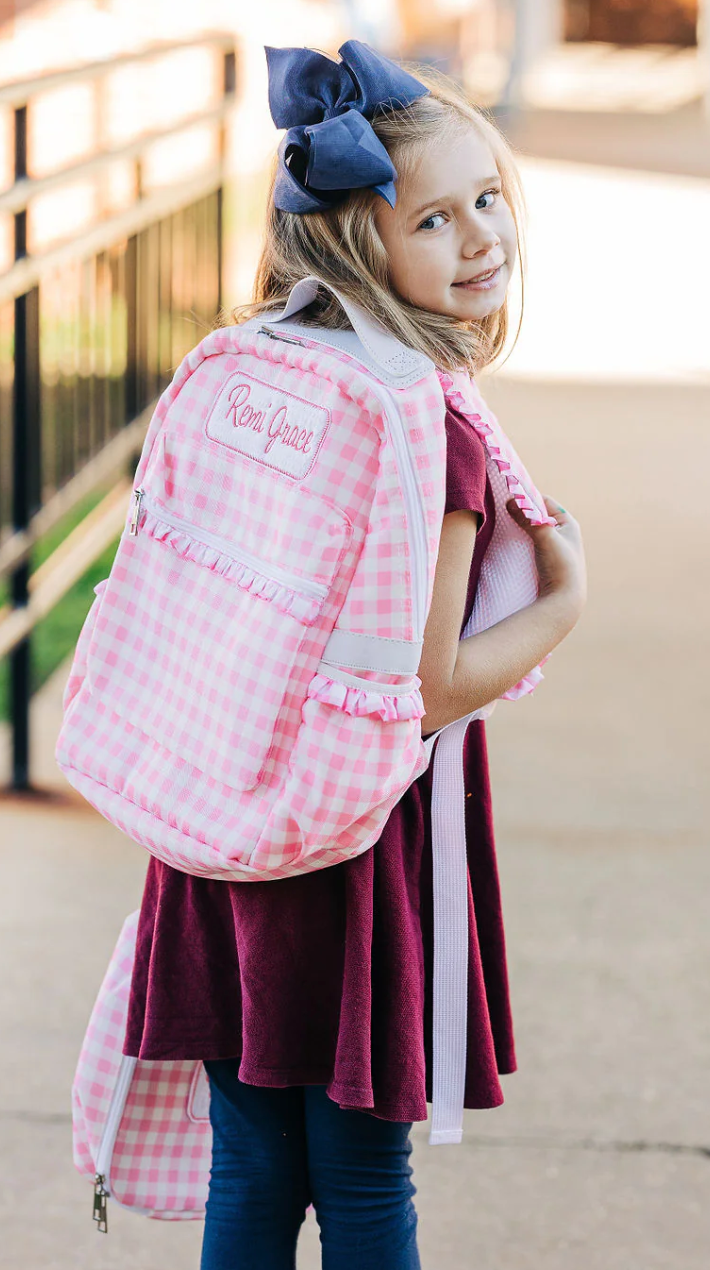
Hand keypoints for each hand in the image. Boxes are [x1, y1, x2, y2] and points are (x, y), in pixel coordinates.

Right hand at [506, 494, 586, 619]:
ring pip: (532, 532)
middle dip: (522, 513)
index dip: (527, 498)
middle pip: (537, 516)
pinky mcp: (546, 563)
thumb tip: (510, 501)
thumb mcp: (544, 535)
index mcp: (568, 524)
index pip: (544, 501)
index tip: (509, 497)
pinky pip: (530, 546)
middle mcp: (563, 534)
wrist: (563, 601)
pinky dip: (521, 542)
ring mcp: (554, 550)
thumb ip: (527, 517)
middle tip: (503, 511)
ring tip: (504, 526)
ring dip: (520, 529)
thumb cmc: (560, 565)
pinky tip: (510, 545)